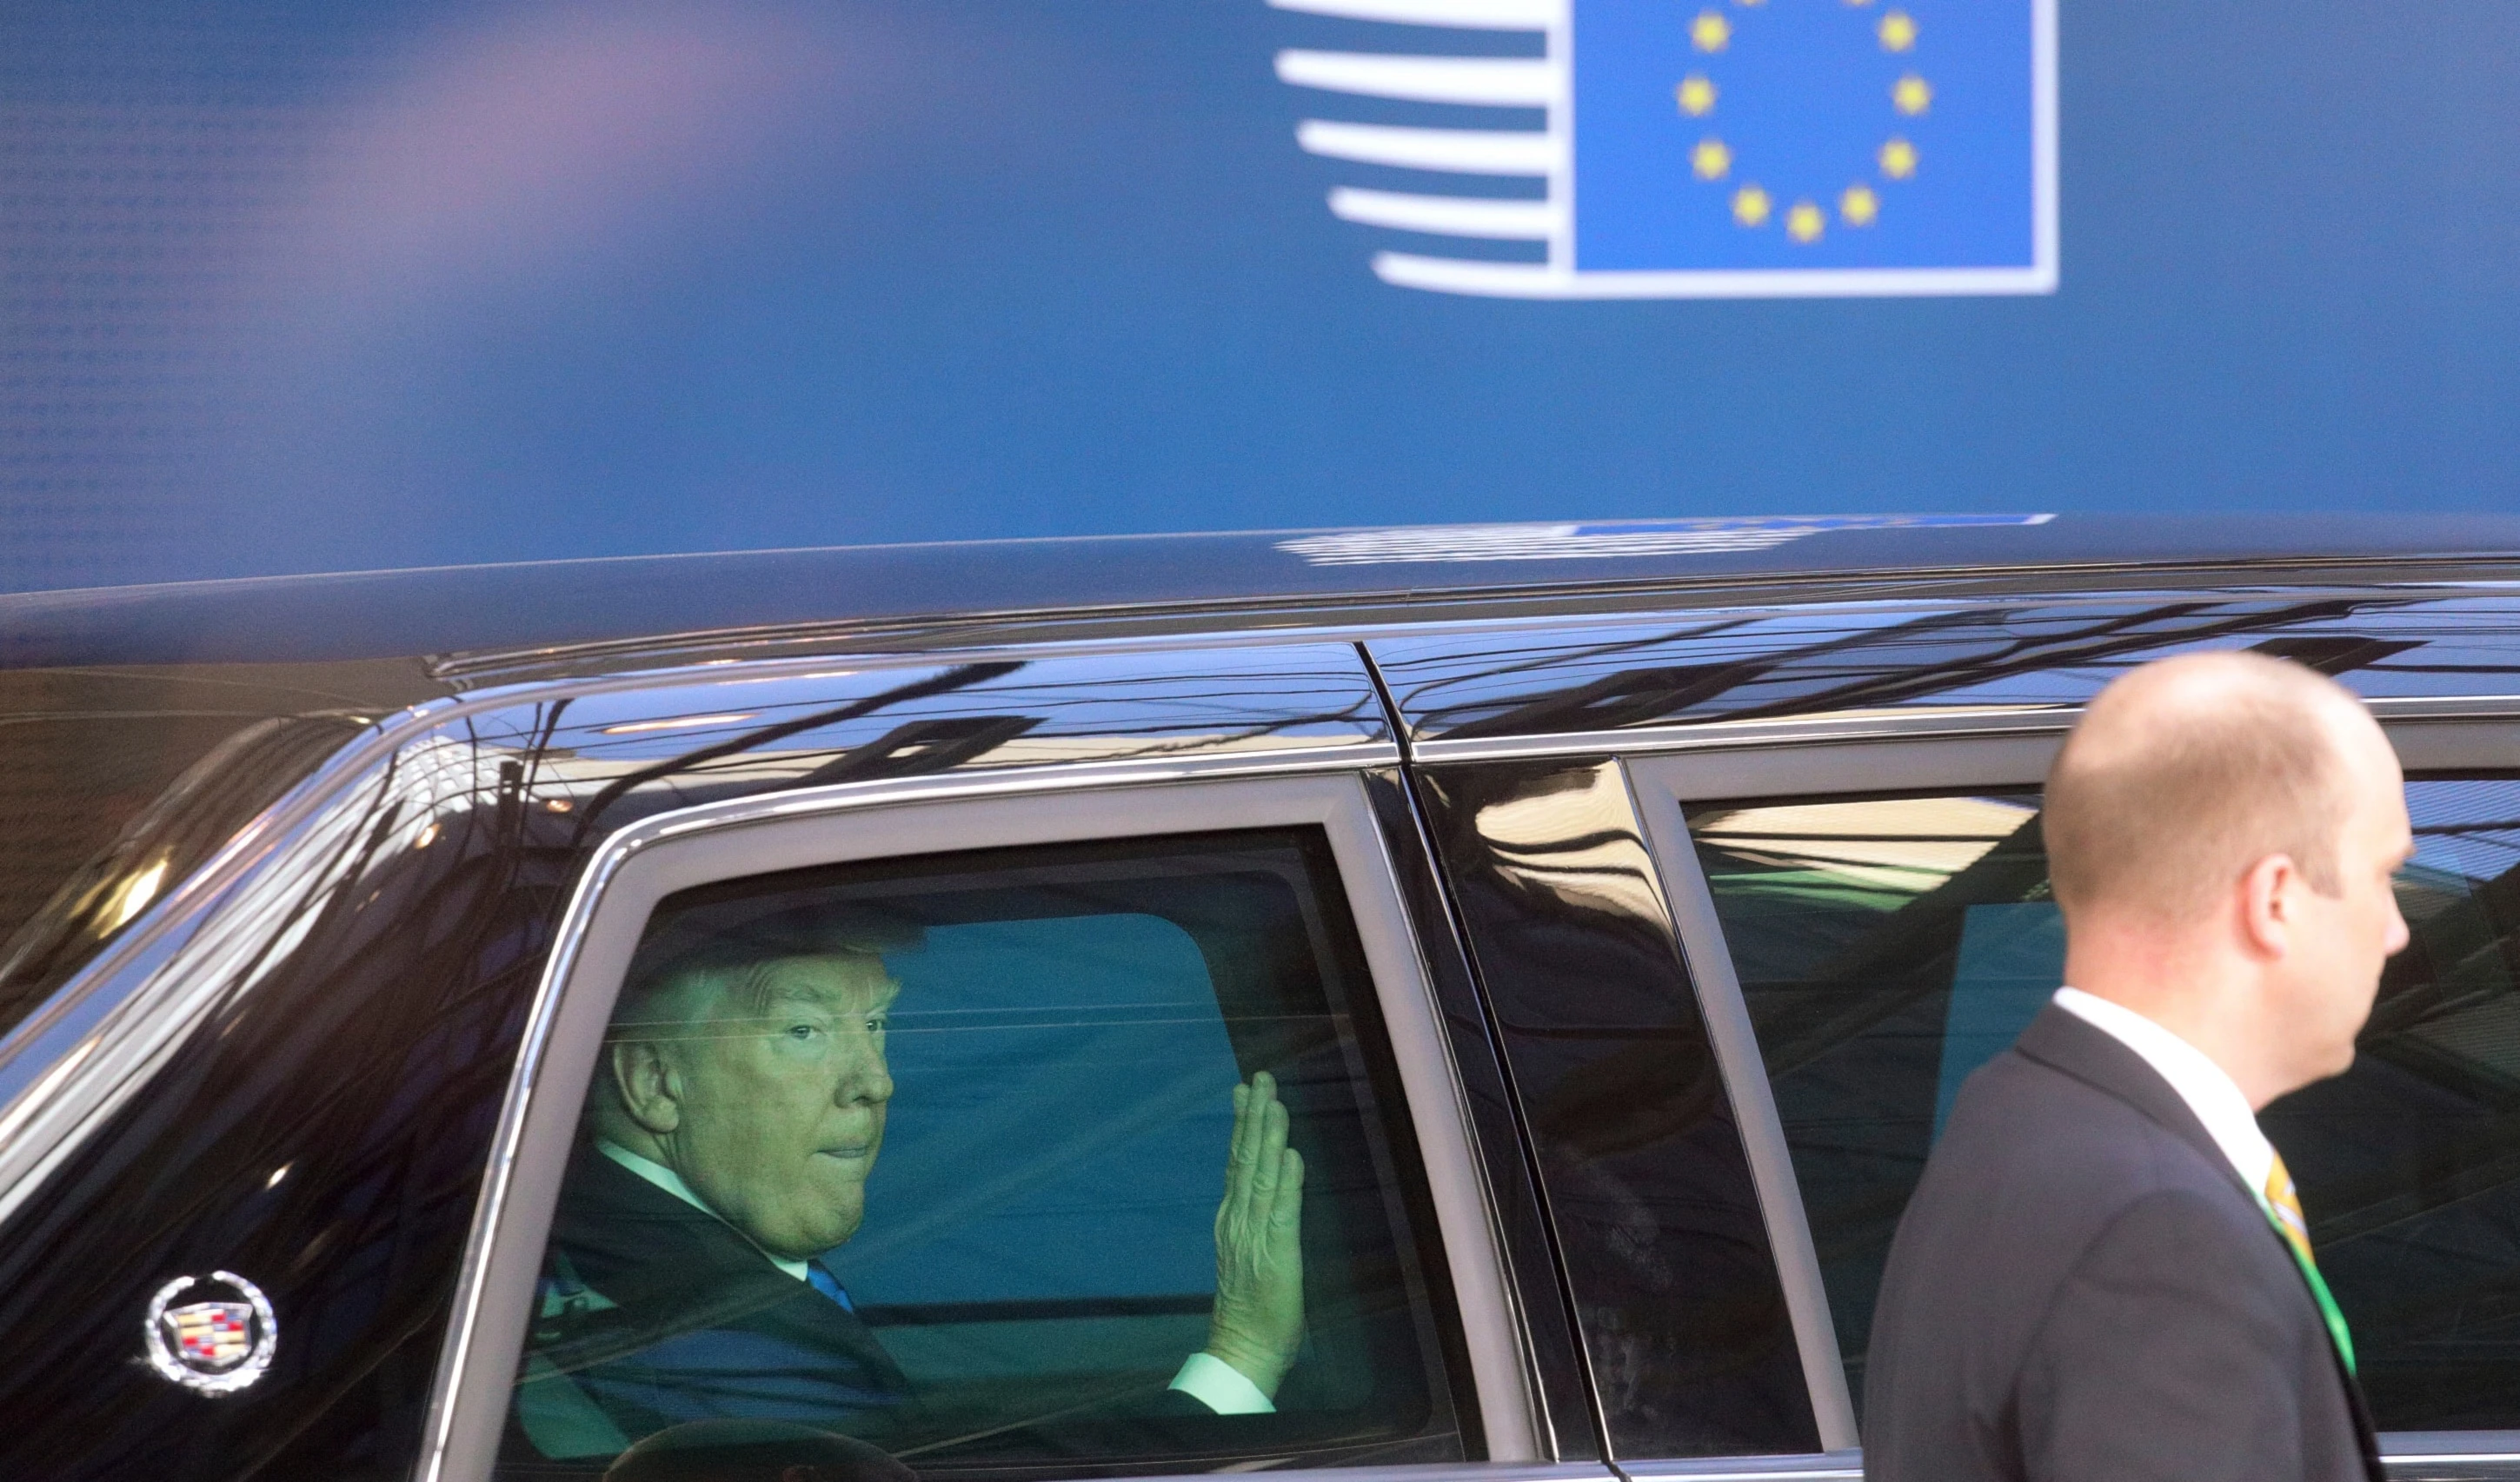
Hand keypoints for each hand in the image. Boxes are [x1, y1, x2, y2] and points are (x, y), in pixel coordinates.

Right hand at [1204, 1071, 1305, 1397]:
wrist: (1242, 1346)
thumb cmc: (1251, 1304)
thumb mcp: (1246, 1250)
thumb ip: (1251, 1214)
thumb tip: (1266, 1176)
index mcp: (1231, 1217)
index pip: (1237, 1162)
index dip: (1242, 1124)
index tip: (1245, 1089)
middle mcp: (1238, 1219)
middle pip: (1245, 1159)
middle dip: (1253, 1116)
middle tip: (1260, 1078)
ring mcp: (1255, 1235)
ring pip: (1261, 1176)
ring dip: (1268, 1137)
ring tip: (1273, 1102)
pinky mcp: (1277, 1253)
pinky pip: (1281, 1211)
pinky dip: (1286, 1181)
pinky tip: (1291, 1155)